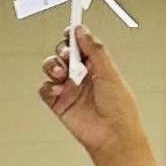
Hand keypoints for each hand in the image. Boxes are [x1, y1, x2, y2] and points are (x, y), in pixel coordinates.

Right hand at [40, 26, 146, 157]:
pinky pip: (45, 89)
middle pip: (63, 54)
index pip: (80, 45)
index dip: (73, 36)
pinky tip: (59, 89)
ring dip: (53, 66)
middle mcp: (81, 75)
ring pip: (51, 69)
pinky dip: (49, 87)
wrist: (112, 134)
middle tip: (68, 56)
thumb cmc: (119, 107)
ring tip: (62, 73)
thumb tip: (81, 31)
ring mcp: (69, 89)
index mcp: (96, 65)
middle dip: (63, 52)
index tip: (69, 30)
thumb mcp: (110, 71)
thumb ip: (94, 50)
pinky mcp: (59, 104)